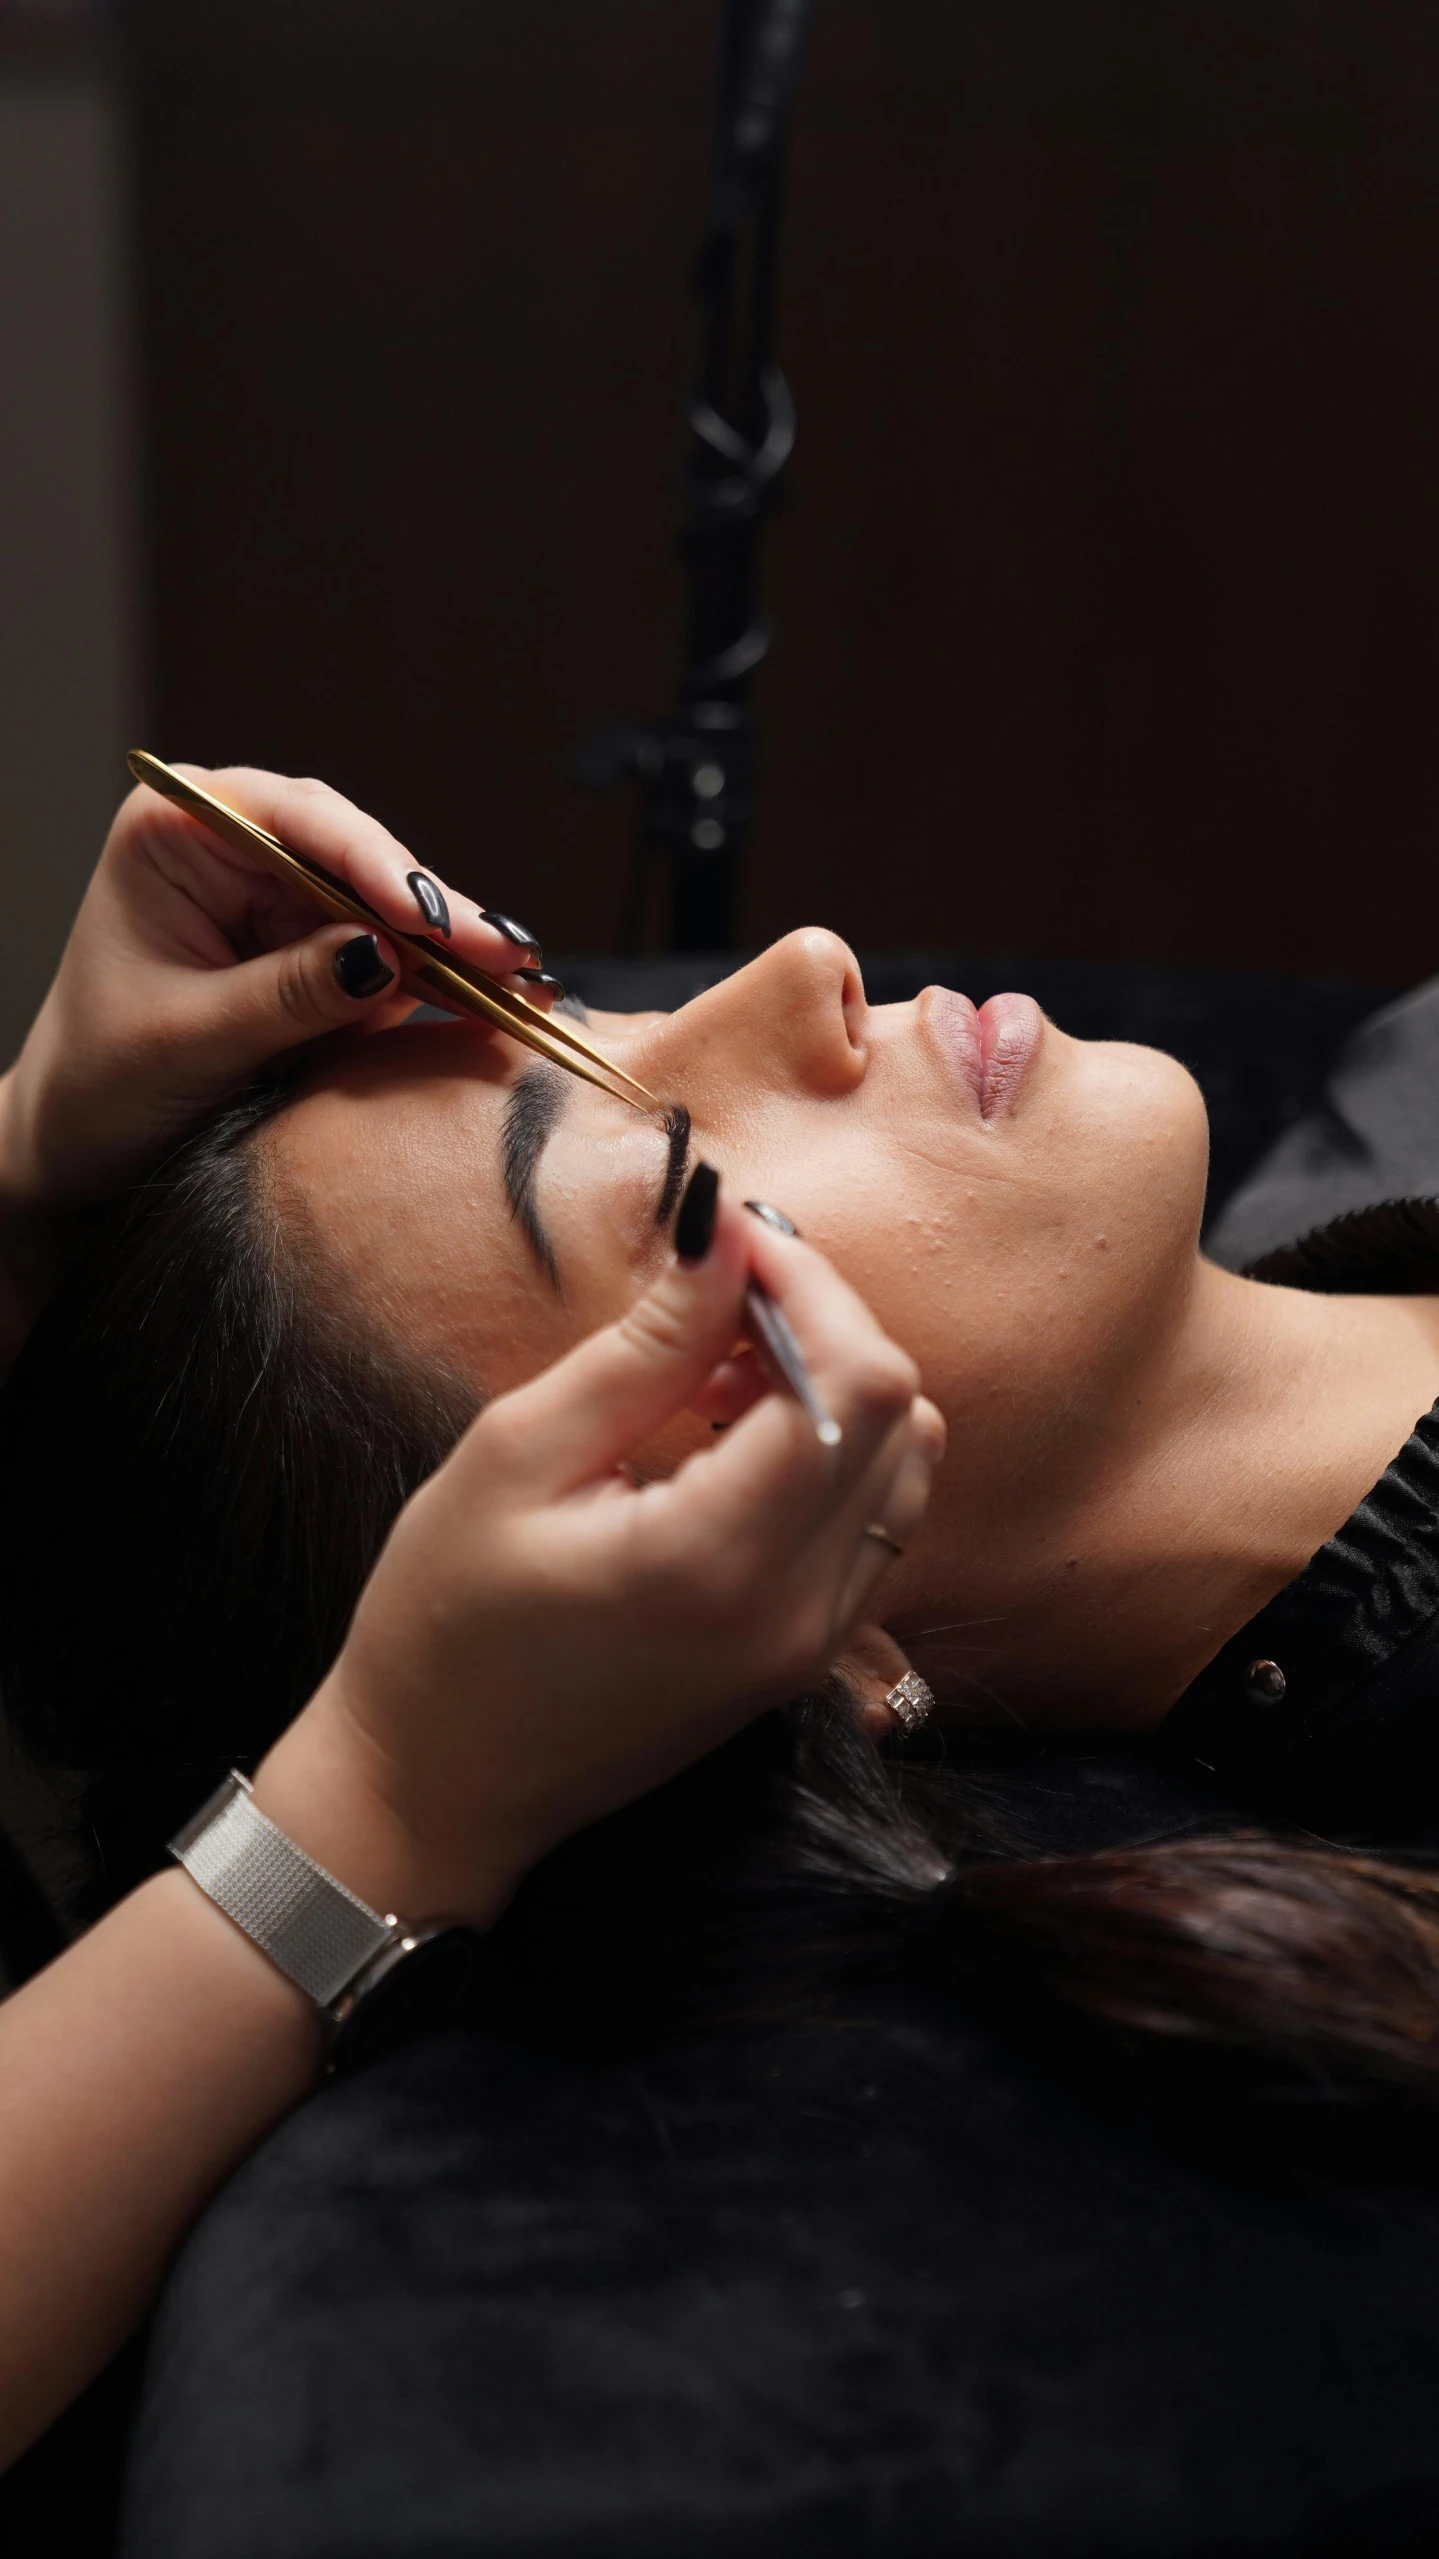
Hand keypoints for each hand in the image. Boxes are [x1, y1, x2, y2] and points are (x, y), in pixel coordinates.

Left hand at [0, 763, 543, 1213]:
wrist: (78, 1147)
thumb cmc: (99, 1083)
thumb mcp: (191, 1038)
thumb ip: (289, 993)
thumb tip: (383, 954)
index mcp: (176, 832)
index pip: (292, 822)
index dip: (371, 863)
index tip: (426, 915)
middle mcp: (235, 849)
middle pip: (357, 856)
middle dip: (432, 909)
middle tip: (505, 953)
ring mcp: (281, 900)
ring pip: (386, 905)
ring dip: (453, 946)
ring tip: (520, 979)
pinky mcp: (315, 952)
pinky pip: (391, 956)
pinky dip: (442, 982)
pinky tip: (498, 999)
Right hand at [254, 1189, 944, 1925]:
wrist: (436, 1787)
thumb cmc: (445, 1622)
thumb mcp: (518, 1455)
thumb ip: (645, 1344)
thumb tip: (728, 1227)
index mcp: (720, 1561)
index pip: (856, 1381)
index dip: (810, 1285)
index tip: (729, 1239)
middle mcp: (797, 1613)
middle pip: (899, 1412)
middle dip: (824, 1324)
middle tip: (714, 1295)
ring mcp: (812, 1645)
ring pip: (905, 1465)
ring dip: (835, 1387)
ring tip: (717, 1371)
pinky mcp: (805, 1657)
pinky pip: (874, 1522)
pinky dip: (832, 1451)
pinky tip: (732, 1438)